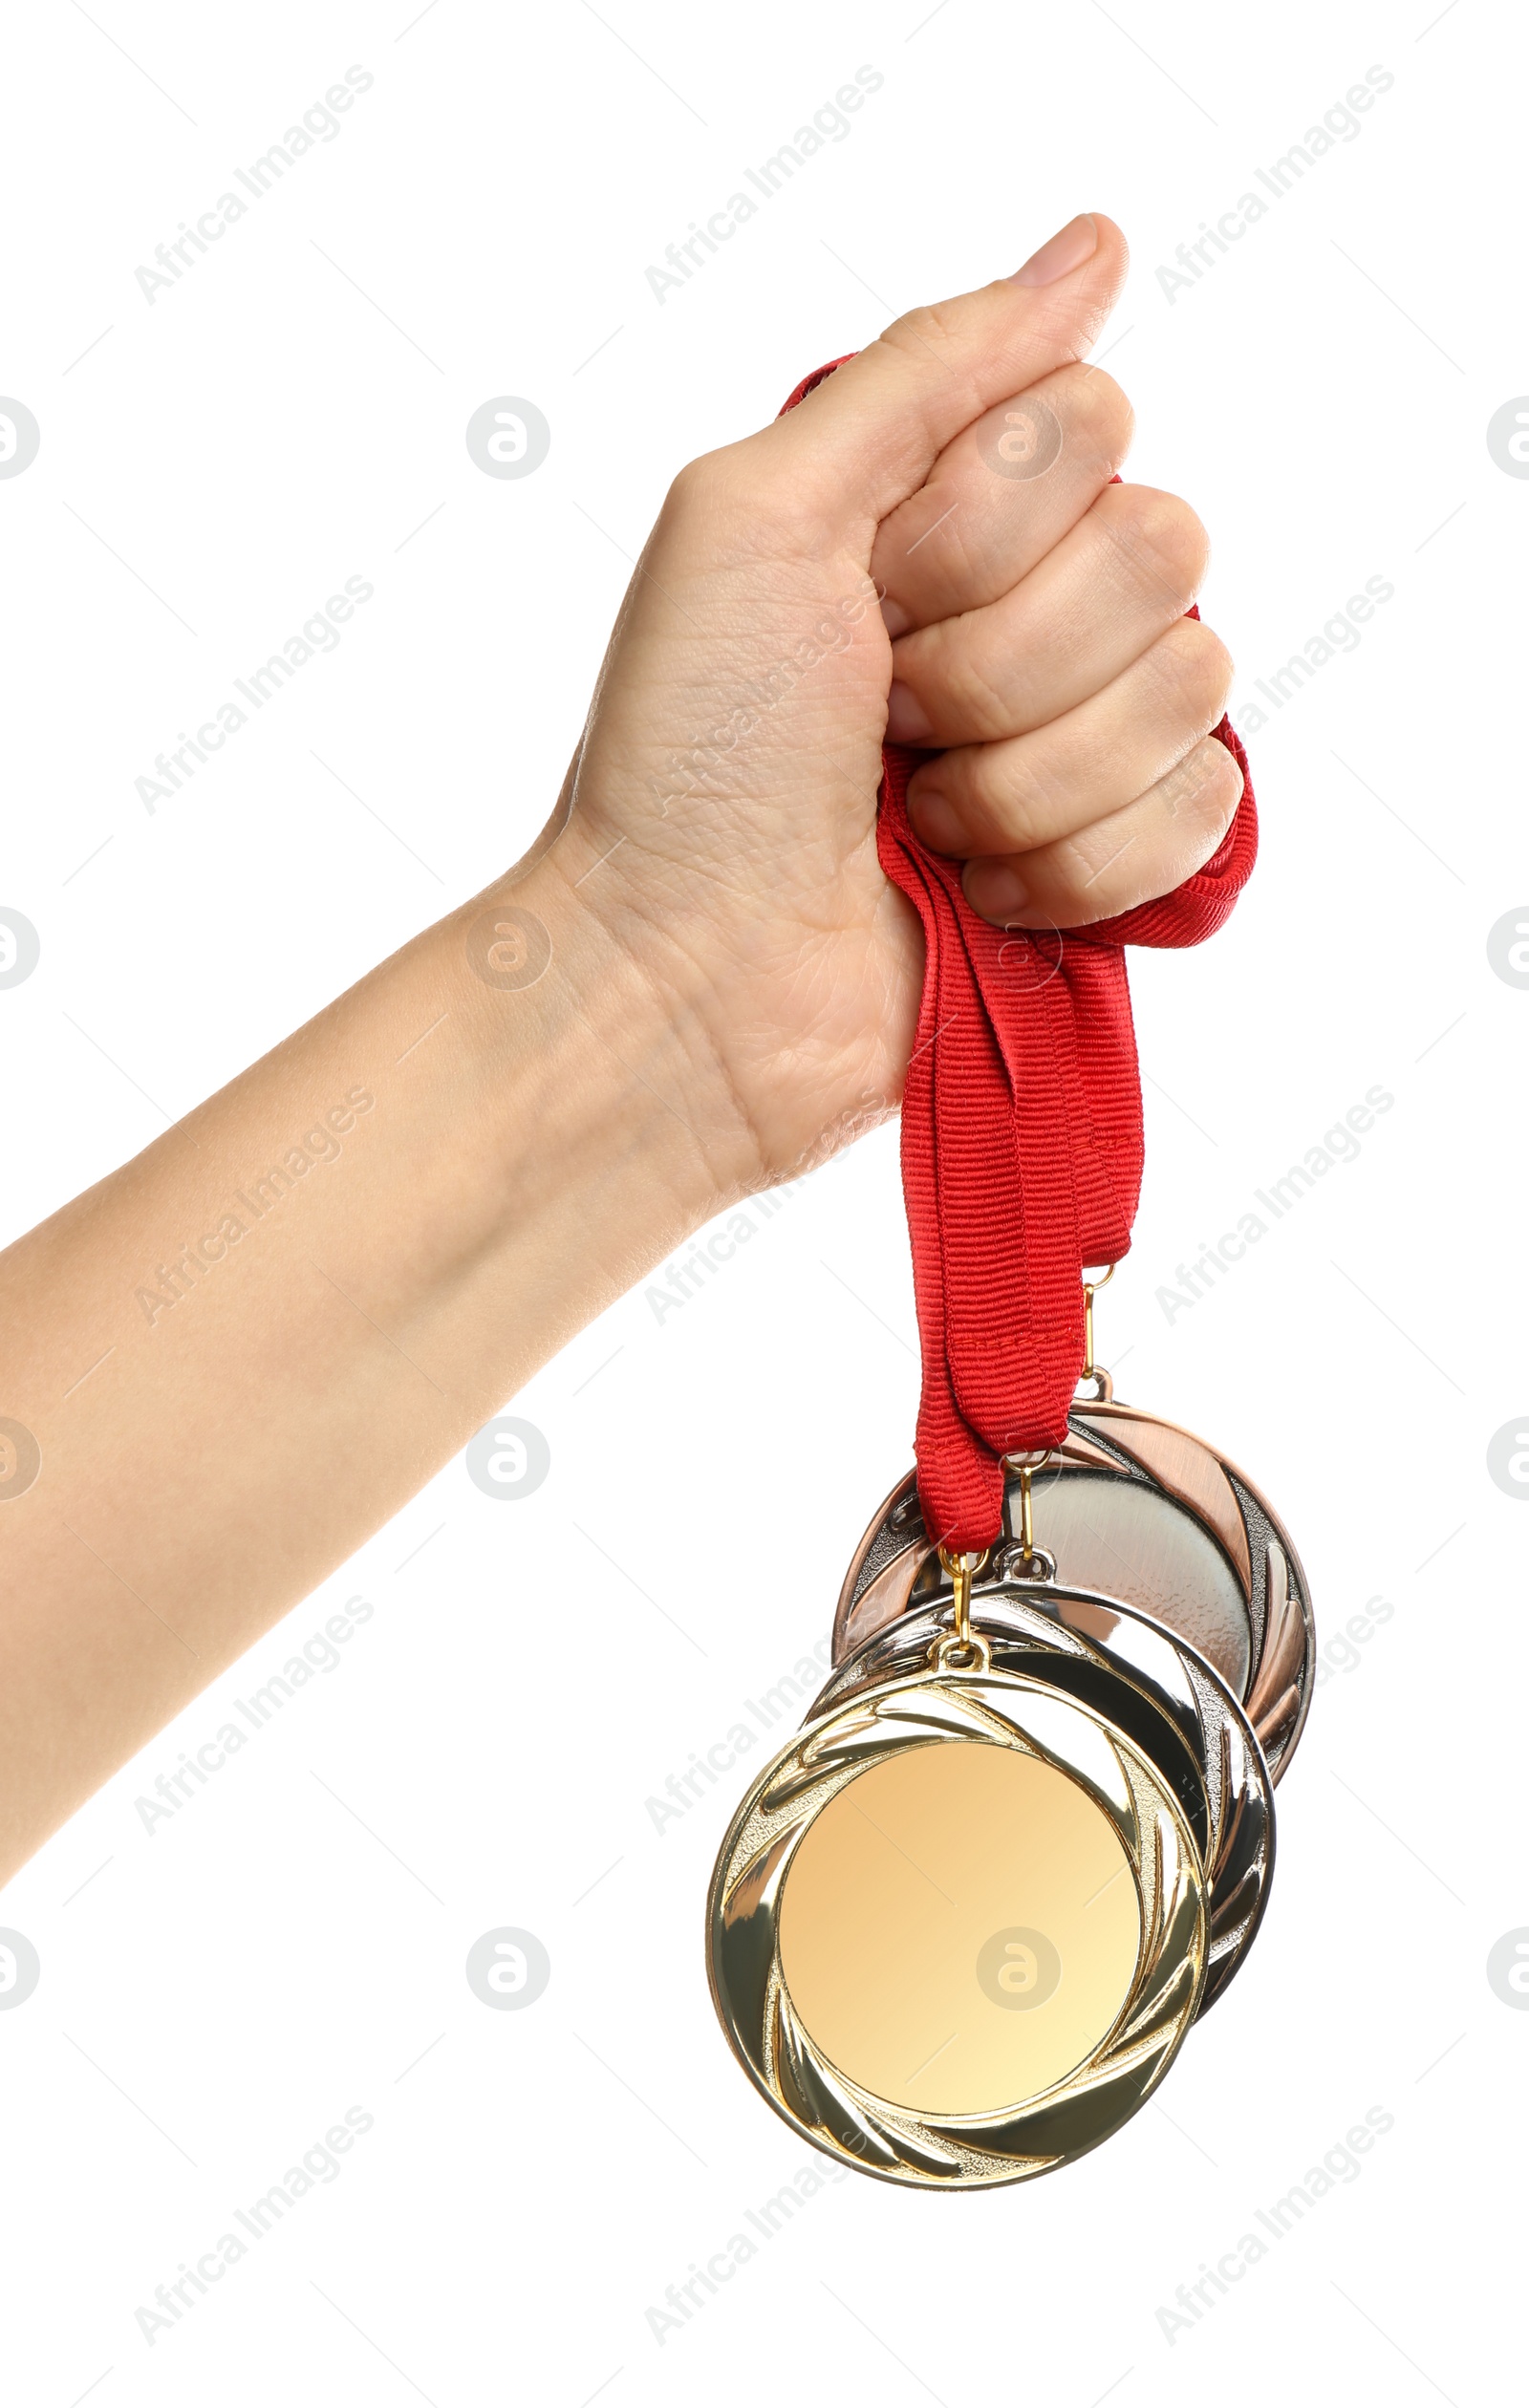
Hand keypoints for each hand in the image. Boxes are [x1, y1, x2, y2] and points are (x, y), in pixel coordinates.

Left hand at [537, 213, 1241, 1195]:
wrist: (687, 981)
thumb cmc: (693, 755)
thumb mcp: (761, 511)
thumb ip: (927, 369)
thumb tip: (1093, 246)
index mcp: (944, 505)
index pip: (1094, 420)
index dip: (982, 520)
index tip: (871, 594)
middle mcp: (1030, 604)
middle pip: (1162, 547)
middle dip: (997, 657)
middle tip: (886, 720)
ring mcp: (1082, 736)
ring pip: (1191, 683)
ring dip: (1026, 774)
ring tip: (918, 818)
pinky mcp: (1119, 863)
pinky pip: (1205, 810)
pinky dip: (1076, 865)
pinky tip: (980, 894)